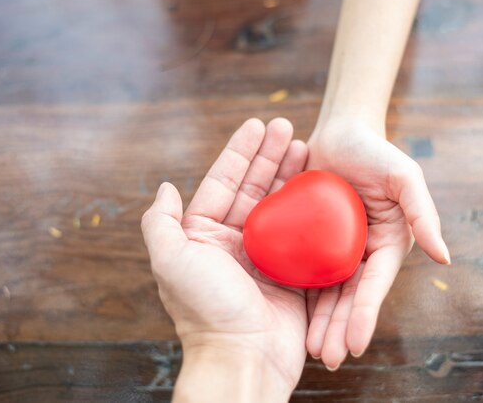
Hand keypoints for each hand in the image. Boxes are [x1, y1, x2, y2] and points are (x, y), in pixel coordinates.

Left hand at [141, 118, 308, 401]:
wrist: (244, 359)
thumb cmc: (206, 310)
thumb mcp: (171, 261)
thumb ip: (160, 222)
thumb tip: (165, 187)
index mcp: (203, 235)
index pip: (223, 182)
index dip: (240, 151)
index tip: (257, 123)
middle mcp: (233, 242)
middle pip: (255, 188)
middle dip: (270, 156)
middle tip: (289, 127)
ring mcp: (264, 257)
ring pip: (280, 205)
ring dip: (291, 176)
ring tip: (307, 147)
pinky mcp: (291, 272)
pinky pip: (302, 233)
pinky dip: (310, 209)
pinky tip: (321, 187)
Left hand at [305, 121, 449, 369]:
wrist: (340, 134)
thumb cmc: (376, 152)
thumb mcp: (404, 177)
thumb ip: (423, 212)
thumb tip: (445, 258)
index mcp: (388, 243)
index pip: (375, 283)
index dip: (366, 313)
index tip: (355, 343)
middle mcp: (364, 251)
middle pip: (351, 296)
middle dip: (341, 328)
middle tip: (328, 358)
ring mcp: (337, 249)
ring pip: (328, 291)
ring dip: (322, 322)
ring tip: (311, 351)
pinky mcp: (314, 241)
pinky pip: (306, 270)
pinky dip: (302, 295)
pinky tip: (290, 318)